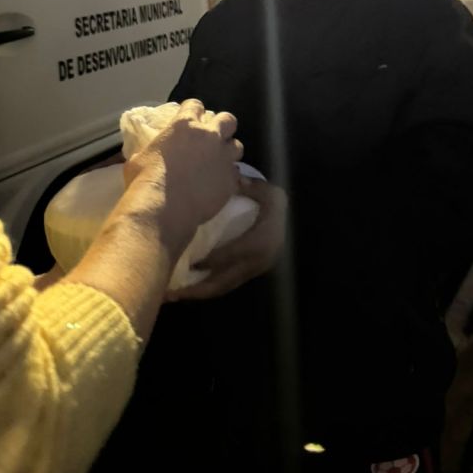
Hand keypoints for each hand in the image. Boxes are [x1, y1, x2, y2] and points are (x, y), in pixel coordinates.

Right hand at [119, 99, 242, 246]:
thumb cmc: (144, 180)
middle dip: (222, 126)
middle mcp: (209, 136)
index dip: (194, 111)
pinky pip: (236, 173)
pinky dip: (228, 177)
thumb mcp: (141, 156)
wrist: (162, 208)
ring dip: (228, 152)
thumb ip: (154, 149)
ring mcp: (223, 157)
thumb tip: (152, 153)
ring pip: (237, 146)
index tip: (191, 120)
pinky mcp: (231, 180)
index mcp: (184, 125)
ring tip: (219, 162)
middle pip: (227, 119)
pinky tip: (218, 184)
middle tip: (213, 138)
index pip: (195, 105)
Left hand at [169, 179, 287, 300]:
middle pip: (222, 281)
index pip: (230, 255)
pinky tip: (191, 288)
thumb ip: (252, 187)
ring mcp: (253, 272)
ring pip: (223, 287)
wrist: (302, 229)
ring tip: (173, 295)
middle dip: (196, 288)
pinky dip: (208, 288)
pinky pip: (227, 285)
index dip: (207, 260)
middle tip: (170, 291)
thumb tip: (233, 177)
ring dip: (199, 292)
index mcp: (260, 243)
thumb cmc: (281, 210)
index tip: (183, 261)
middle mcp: (256, 263)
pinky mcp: (250, 275)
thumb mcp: (271, 195)